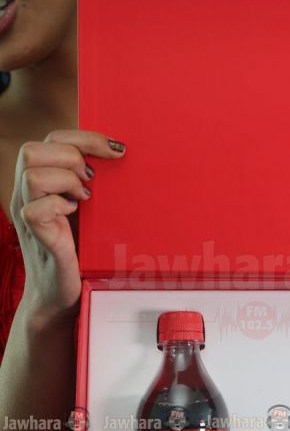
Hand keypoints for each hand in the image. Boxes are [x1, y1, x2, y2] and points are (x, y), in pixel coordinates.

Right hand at [10, 130, 125, 325]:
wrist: (63, 293)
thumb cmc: (79, 251)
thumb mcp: (87, 209)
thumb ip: (91, 183)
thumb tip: (121, 156)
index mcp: (40, 182)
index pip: (51, 139)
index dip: (84, 137)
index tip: (117, 149)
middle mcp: (26, 194)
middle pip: (32, 149)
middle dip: (71, 156)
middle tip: (93, 179)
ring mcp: (27, 214)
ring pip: (31, 174)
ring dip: (66, 181)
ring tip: (85, 199)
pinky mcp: (36, 236)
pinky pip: (36, 209)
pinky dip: (59, 206)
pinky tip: (75, 215)